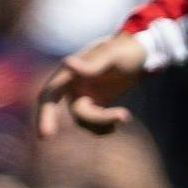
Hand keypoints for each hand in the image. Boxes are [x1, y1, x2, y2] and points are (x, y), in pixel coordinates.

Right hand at [34, 31, 153, 138]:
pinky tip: (120, 119)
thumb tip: (66, 62)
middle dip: (51, 121)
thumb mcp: (112, 55)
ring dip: (100, 122)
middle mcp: (72, 83)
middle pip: (55, 107)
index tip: (47, 134)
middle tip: (45, 138)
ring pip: (81, 118)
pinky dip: (104, 126)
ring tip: (124, 115)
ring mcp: (83, 94)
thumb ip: (91, 64)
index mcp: (71, 70)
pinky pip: (93, 122)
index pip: (51, 92)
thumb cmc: (126, 50)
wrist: (142, 53)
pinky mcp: (96, 102)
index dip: (45, 112)